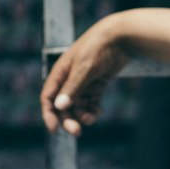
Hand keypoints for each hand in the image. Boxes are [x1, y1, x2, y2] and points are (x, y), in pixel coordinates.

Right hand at [40, 21, 128, 135]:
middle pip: (63, 106)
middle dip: (68, 119)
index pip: (48, 97)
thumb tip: (59, 106)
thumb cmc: (99, 48)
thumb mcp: (85, 68)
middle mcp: (69, 79)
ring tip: (92, 118)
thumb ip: (73, 88)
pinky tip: (98, 111)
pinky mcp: (96, 84)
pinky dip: (93, 109)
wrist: (121, 36)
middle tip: (77, 132)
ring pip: (78, 106)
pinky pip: (90, 103)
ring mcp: (84, 82)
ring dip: (82, 115)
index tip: (53, 129)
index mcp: (60, 73)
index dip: (48, 114)